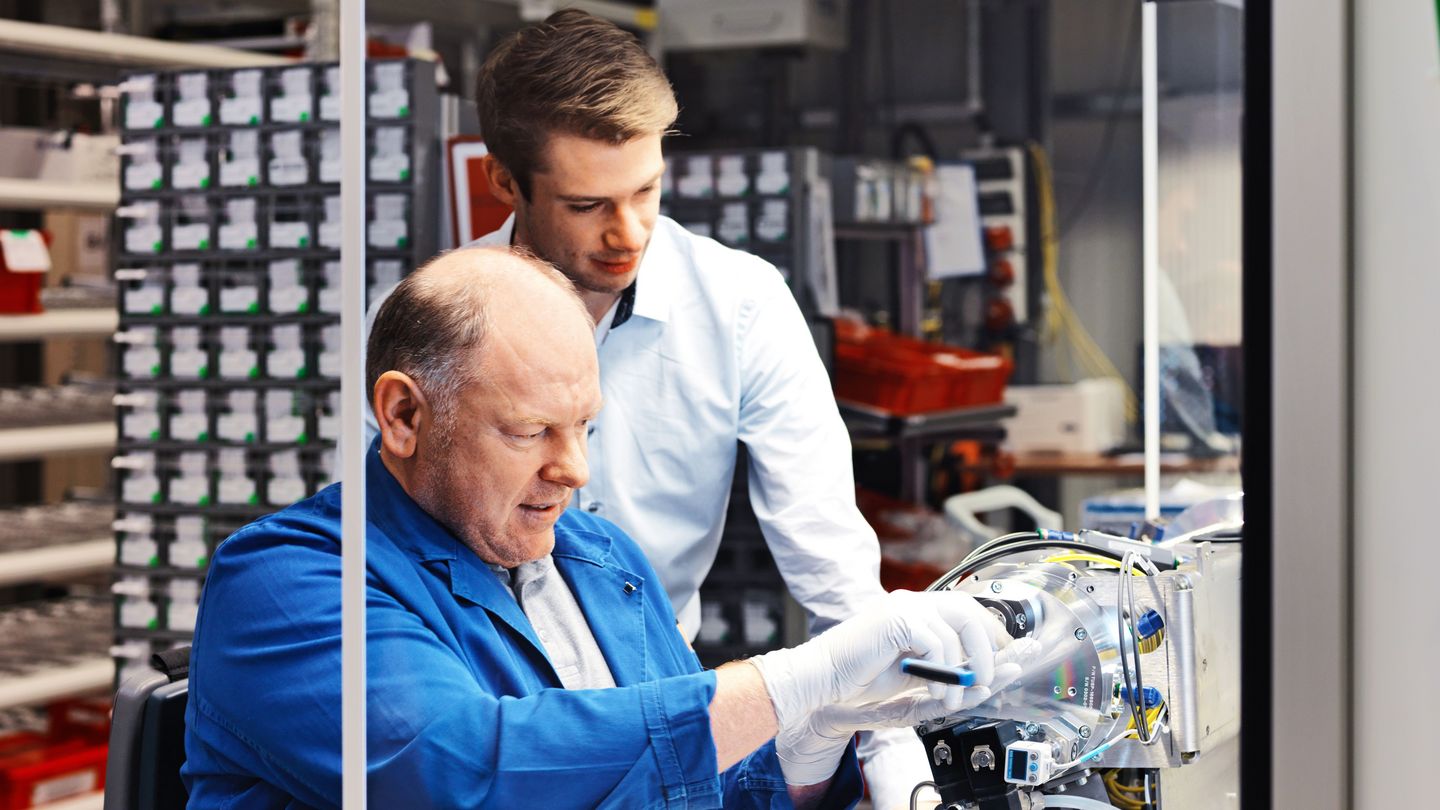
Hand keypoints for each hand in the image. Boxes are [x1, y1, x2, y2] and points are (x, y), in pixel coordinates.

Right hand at [749, 590, 1010, 784]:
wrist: (823, 682)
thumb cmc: (859, 680)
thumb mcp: (913, 675)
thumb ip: (944, 669)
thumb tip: (983, 675)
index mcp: (915, 611)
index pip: (967, 610)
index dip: (991, 633)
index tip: (1011, 658)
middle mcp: (911, 602)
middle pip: (970, 611)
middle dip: (987, 648)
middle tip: (987, 680)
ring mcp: (903, 607)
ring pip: (958, 626)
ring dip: (964, 668)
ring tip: (953, 699)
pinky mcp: (896, 619)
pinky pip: (936, 640)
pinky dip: (943, 669)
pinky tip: (935, 690)